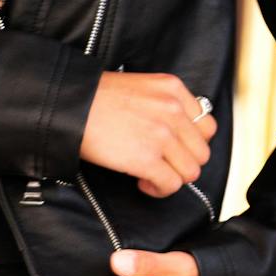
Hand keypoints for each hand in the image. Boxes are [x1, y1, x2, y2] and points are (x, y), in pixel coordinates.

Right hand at [79, 70, 216, 197]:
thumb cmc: (95, 97)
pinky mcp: (147, 159)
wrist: (70, 106)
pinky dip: (159, 189)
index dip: (191, 142)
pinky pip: (171, 185)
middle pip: (201, 151)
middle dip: (183, 162)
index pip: (206, 124)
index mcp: (172, 88)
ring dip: (173, 178)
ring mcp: (163, 136)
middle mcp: (173, 110)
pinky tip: (143, 182)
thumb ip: (163, 103)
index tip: (175, 148)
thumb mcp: (139, 86)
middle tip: (162, 164)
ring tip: (152, 174)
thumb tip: (174, 130)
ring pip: (191, 171)